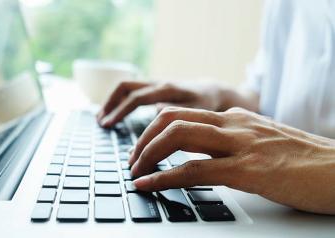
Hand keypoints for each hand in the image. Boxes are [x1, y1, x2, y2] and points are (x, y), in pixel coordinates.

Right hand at [97, 81, 225, 126]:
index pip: (135, 98)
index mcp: (166, 89)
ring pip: (126, 87)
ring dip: (112, 101)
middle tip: (101, 122)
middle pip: (125, 87)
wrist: (212, 90)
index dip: (119, 112)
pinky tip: (116, 113)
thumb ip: (176, 110)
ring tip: (103, 118)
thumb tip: (155, 111)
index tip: (107, 125)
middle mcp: (157, 83)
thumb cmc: (206, 103)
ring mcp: (154, 84)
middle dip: (110, 104)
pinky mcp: (154, 88)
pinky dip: (121, 101)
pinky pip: (132, 90)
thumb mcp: (197, 110)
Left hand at [130, 106, 334, 214]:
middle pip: (173, 120)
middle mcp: (234, 124)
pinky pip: (194, 170)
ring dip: (148, 154)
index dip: (155, 130)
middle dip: (144, 139)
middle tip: (132, 159)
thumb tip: (204, 152)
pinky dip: (164, 177)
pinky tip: (149, 184)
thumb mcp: (261, 140)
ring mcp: (240, 145)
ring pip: (178, 137)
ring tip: (135, 171)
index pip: (183, 114)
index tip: (144, 148)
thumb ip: (233, 140)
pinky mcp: (248, 170)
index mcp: (236, 118)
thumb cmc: (303, 159)